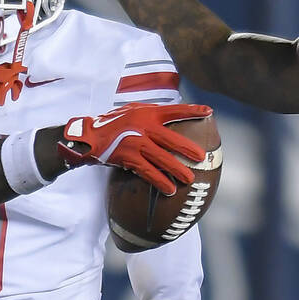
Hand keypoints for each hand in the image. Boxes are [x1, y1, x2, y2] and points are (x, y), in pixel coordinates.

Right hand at [57, 103, 210, 194]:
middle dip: (189, 149)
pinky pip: (148, 172)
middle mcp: (143, 127)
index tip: (209, 112)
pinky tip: (169, 189)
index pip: (174, 111)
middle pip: (172, 139)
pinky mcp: (128, 158)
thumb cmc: (113, 124)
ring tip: (189, 179)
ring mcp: (136, 143)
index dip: (192, 111)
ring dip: (177, 170)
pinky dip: (160, 181)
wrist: (89, 137)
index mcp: (147, 113)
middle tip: (202, 158)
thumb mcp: (133, 111)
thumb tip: (172, 116)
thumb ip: (151, 113)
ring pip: (162, 158)